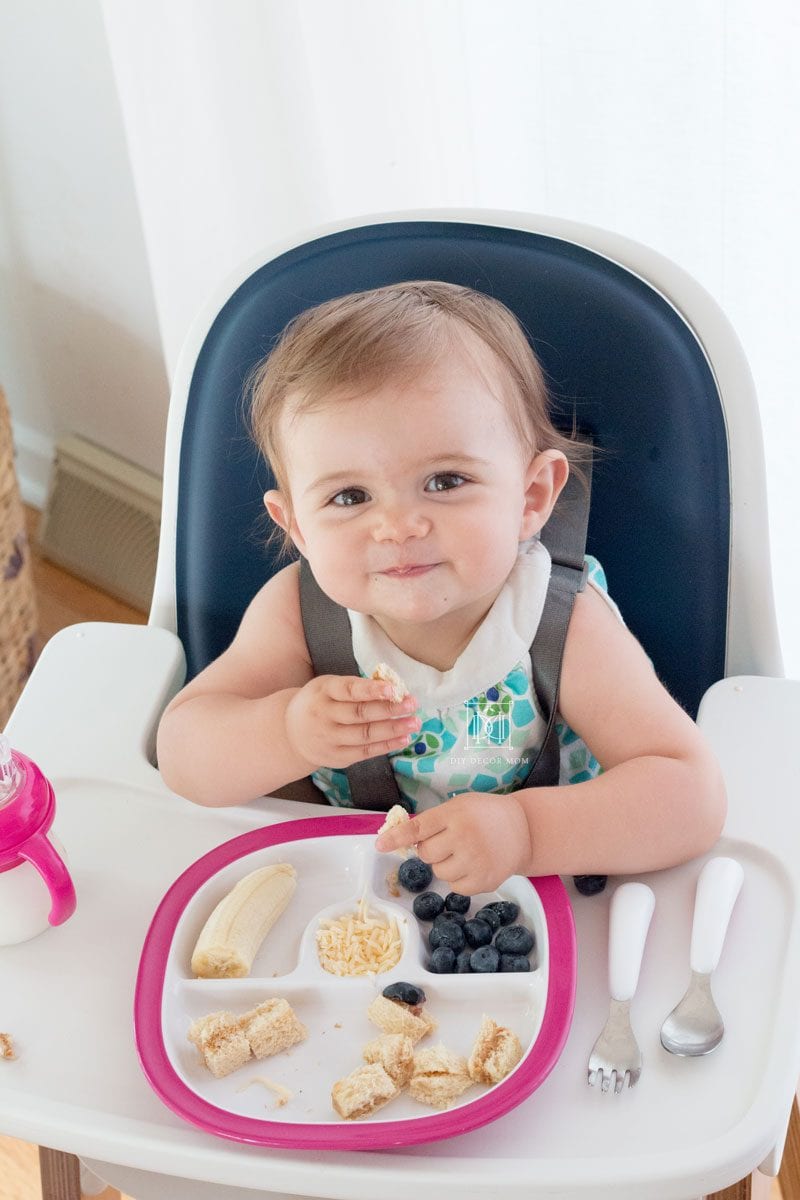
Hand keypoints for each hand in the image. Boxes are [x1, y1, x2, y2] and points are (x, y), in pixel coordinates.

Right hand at [284, 675, 419, 770]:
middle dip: (390, 709)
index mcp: (324, 691)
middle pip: (360, 714)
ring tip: (414, 722)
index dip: (372, 690)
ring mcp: (330, 739)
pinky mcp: (337, 757)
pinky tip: (404, 739)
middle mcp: (324, 715)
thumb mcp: (328, 687)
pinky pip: (365, 751)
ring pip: (365, 735)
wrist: (290, 734)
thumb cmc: (318, 703)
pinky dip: (387, 745)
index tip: (394, 689)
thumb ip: (355, 686)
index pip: (349, 690)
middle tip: (412, 704)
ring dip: (393, 729)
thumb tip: (392, 687)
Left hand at [375, 792, 531, 893]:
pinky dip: (460, 879)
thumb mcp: (460, 805)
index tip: (378, 845)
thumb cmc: (485, 814)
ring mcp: (475, 860)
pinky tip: (474, 864)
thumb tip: (400, 837)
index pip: (418, 828)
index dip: (396, 838)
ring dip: (446, 865)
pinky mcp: (485, 880)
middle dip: (432, 849)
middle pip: (426, 854)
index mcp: (454, 814)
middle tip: (449, 840)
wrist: (523, 829)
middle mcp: (463, 836)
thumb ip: (433, 820)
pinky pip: (455, 887)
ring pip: (439, 872)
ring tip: (466, 852)